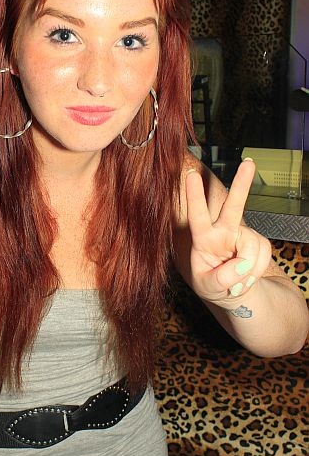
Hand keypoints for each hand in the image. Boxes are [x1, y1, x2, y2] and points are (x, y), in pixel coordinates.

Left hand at [185, 159, 270, 304]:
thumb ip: (221, 278)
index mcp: (203, 238)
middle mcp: (222, 230)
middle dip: (242, 184)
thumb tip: (243, 264)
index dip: (195, 197)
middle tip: (249, 163)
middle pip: (233, 205)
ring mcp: (242, 235)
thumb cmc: (211, 284)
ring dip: (249, 268)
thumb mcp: (208, 287)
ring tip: (238, 281)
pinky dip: (257, 270)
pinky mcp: (258, 241)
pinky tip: (248, 276)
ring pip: (253, 245)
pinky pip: (264, 254)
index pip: (197, 216)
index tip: (191, 176)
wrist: (231, 292)